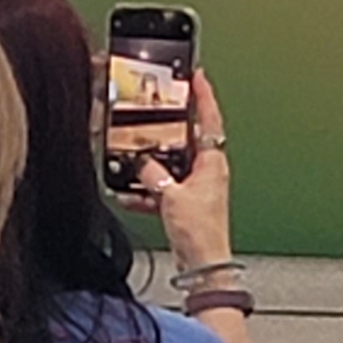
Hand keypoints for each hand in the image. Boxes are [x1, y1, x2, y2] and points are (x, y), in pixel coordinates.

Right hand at [126, 69, 235, 270]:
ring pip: (170, 164)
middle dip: (168, 128)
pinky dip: (146, 189)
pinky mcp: (184, 203)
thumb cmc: (201, 233)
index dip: (203, 96)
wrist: (203, 266)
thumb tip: (141, 161)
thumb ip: (153, 174)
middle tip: (155, 109)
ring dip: (151, 164)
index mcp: (212, 162)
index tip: (196, 76)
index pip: (209, 120)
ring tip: (132, 158)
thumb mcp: (171, 196)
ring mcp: (195, 187)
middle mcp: (207, 171)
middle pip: (186, 139)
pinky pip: (162, 187)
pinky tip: (129, 193)